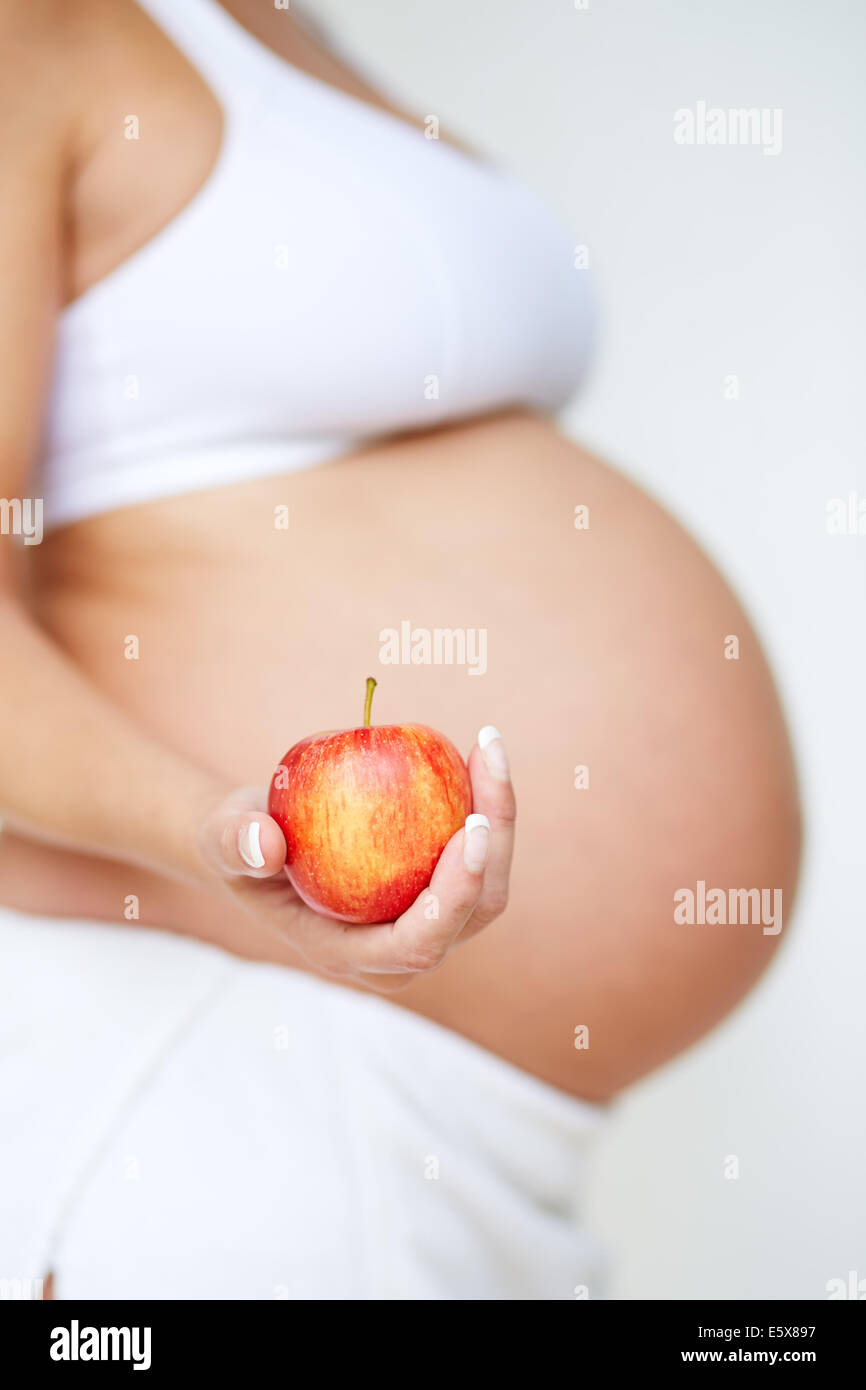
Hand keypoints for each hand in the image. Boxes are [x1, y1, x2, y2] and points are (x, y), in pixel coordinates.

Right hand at [197, 728, 514, 992]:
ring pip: (487, 886)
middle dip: (496, 848)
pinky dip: (484, 804)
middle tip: (488, 770)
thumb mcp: (221, 838)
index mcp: (350, 954)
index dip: (454, 896)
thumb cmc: (239, 845)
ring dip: (499, 817)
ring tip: (488, 747)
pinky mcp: (433, 889)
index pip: (418, 944)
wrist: (257, 842)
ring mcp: (422, 922)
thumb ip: (233, 842)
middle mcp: (396, 951)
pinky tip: (479, 749)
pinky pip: (475, 853)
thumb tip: (264, 842)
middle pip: (472, 914)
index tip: (470, 828)